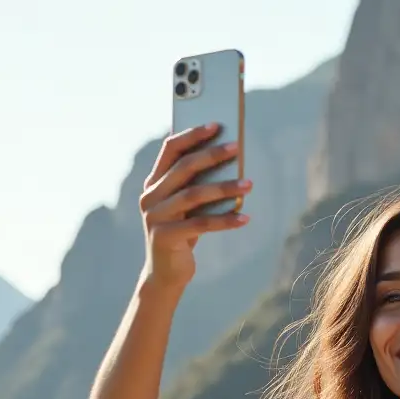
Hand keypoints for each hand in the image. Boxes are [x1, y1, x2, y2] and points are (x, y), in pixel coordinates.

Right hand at [138, 123, 251, 288]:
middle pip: (183, 168)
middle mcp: (150, 196)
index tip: (216, 125)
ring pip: (193, 194)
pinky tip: (245, 218)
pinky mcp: (165, 237)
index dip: (192, 135)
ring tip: (249, 184)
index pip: (170, 149)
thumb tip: (231, 162)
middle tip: (237, 147)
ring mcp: (155, 217)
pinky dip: (225, 220)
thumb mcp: (188, 207)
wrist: (166, 273)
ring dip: (224, 187)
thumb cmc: (183, 233)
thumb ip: (198, 185)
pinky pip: (200, 224)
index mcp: (154, 183)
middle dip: (212, 155)